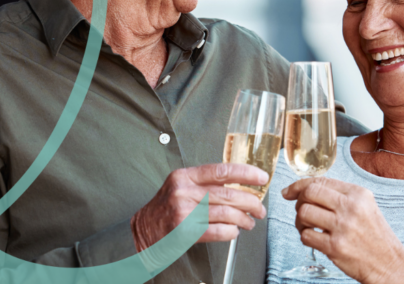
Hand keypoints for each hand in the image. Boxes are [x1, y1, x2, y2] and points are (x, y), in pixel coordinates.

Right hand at [131, 163, 267, 251]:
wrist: (142, 231)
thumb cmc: (166, 209)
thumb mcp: (180, 186)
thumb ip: (205, 183)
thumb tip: (240, 185)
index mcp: (185, 176)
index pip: (222, 170)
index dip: (246, 174)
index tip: (262, 178)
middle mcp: (184, 191)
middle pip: (228, 194)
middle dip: (250, 202)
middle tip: (260, 208)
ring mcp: (184, 212)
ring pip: (226, 213)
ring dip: (244, 219)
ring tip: (250, 222)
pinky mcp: (185, 232)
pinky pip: (218, 231)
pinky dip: (231, 232)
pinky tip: (234, 232)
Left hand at [282, 178, 403, 283]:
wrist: (389, 264)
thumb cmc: (374, 235)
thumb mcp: (364, 206)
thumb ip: (339, 195)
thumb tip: (305, 188)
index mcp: (358, 193)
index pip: (319, 181)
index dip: (298, 185)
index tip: (288, 192)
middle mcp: (351, 207)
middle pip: (309, 193)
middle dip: (298, 202)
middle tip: (301, 210)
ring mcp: (342, 227)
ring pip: (304, 213)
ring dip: (300, 221)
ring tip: (308, 227)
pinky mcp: (335, 247)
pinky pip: (306, 236)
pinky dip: (305, 237)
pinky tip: (315, 239)